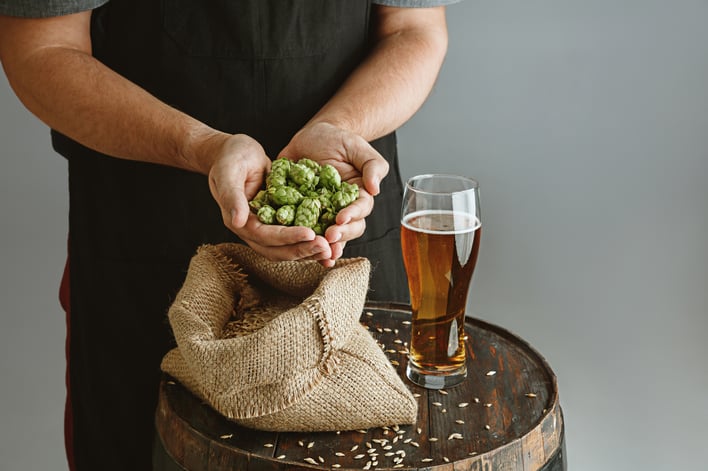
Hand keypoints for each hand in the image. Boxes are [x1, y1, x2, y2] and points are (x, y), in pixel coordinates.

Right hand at [207, 133, 331, 261]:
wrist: (235, 153)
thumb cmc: (230, 158)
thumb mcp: (228, 172)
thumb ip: (231, 196)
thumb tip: (238, 222)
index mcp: (240, 222)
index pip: (265, 236)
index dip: (288, 237)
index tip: (310, 234)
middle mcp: (253, 230)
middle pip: (279, 250)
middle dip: (303, 249)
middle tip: (326, 246)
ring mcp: (266, 228)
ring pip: (288, 248)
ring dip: (309, 250)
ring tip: (331, 248)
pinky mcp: (278, 222)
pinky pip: (296, 235)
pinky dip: (311, 240)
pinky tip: (330, 239)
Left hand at [279, 122, 389, 265]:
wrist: (312, 137)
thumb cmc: (338, 140)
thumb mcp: (357, 146)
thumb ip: (372, 165)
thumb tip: (375, 188)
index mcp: (358, 196)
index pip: (360, 209)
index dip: (352, 216)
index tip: (341, 219)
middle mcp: (342, 209)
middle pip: (346, 229)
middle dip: (339, 236)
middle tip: (328, 237)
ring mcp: (321, 214)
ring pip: (326, 236)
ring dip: (322, 247)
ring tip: (317, 252)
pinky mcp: (300, 213)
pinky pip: (300, 229)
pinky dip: (297, 239)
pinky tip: (293, 247)